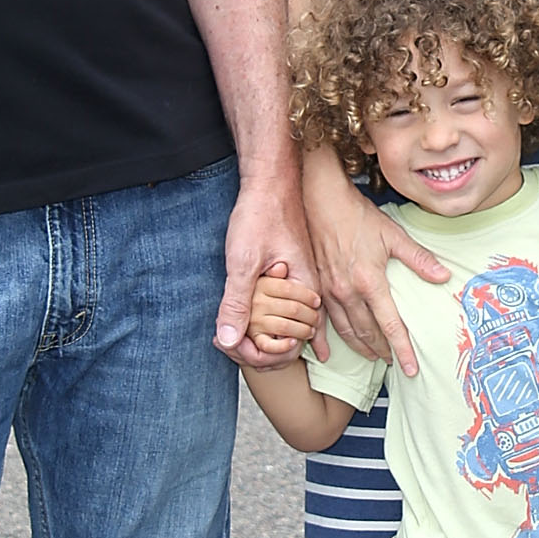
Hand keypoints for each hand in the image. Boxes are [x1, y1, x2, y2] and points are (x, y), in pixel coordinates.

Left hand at [216, 166, 317, 370]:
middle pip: (292, 343)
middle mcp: (309, 292)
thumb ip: (237, 303)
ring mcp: (301, 286)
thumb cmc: (261, 216)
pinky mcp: (290, 278)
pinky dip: (268, 326)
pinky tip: (257, 334)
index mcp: (305, 291)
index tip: (236, 347)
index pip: (292, 344)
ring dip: (262, 340)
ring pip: (287, 329)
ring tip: (233, 340)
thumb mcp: (242, 262)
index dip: (263, 354)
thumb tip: (228, 341)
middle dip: (261, 352)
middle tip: (229, 347)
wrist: (270, 183)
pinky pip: (285, 313)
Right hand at [304, 151, 448, 378]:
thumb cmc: (358, 216)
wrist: (322, 202)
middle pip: (368, 333)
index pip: (390, 325)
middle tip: (394, 363)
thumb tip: (443, 277)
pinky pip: (320, 322)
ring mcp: (328, 292)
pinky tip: (327, 354)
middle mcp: (347, 292)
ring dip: (361, 348)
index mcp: (370, 282)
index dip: (402, 349)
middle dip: (383, 351)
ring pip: (346, 331)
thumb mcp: (394, 235)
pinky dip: (324, 341)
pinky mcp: (316, 288)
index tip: (411, 368)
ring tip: (374, 357)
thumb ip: (419, 260)